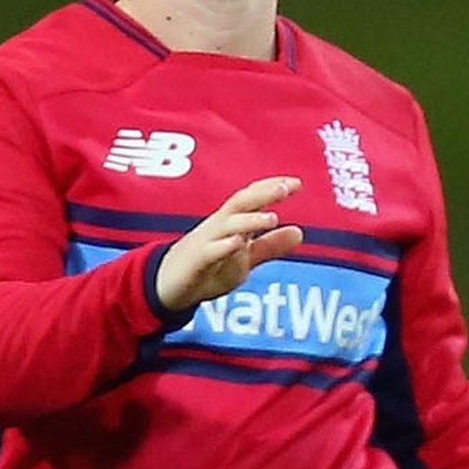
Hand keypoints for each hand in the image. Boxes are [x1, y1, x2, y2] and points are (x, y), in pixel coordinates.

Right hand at [154, 177, 304, 312]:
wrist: (168, 287)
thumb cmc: (208, 268)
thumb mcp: (245, 258)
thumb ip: (270, 245)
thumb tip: (300, 232)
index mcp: (231, 223)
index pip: (252, 198)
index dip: (272, 188)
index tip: (296, 182)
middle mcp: (219, 226)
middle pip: (241, 203)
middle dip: (262, 194)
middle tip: (286, 188)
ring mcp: (206, 242)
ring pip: (227, 225)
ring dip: (250, 220)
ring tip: (273, 218)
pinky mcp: (196, 261)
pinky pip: (210, 251)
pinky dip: (224, 246)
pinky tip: (239, 243)